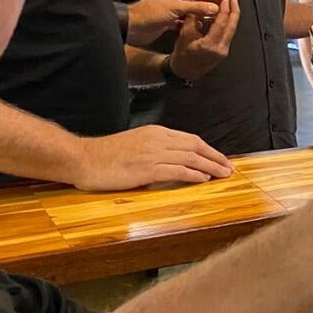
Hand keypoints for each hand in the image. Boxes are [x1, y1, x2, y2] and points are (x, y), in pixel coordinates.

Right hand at [70, 126, 233, 190]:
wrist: (82, 158)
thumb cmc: (106, 155)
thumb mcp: (135, 144)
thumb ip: (155, 149)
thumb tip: (174, 160)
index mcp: (155, 132)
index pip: (190, 139)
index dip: (209, 150)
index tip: (221, 159)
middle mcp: (157, 140)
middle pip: (195, 146)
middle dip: (215, 157)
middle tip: (230, 168)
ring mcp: (151, 153)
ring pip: (189, 158)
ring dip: (210, 167)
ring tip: (223, 175)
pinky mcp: (145, 169)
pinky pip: (175, 171)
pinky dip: (192, 174)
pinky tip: (203, 179)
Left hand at [127, 0, 217, 46]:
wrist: (133, 27)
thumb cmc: (150, 13)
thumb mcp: (176, 7)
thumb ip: (196, 7)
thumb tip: (213, 7)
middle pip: (191, 0)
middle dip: (203, 5)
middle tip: (216, 9)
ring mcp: (169, 11)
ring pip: (187, 12)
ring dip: (196, 16)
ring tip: (210, 20)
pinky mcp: (166, 22)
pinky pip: (181, 22)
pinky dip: (188, 25)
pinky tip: (197, 28)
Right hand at [168, 0, 239, 79]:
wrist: (183, 71)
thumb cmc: (182, 56)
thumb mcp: (184, 35)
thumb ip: (193, 19)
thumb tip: (200, 6)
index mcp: (209, 45)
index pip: (221, 24)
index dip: (224, 11)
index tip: (225, 1)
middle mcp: (219, 49)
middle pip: (232, 27)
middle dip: (234, 12)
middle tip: (234, 1)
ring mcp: (223, 52)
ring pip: (231, 32)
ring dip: (232, 19)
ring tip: (231, 7)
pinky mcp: (223, 52)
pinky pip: (228, 36)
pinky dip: (228, 25)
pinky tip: (225, 19)